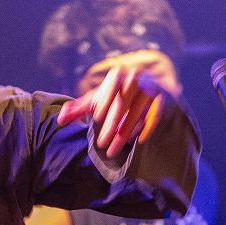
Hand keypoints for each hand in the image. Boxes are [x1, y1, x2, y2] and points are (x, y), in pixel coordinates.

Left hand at [58, 51, 174, 156]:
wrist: (147, 89)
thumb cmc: (115, 96)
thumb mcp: (98, 100)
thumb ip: (79, 108)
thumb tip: (60, 120)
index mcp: (118, 74)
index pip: (112, 85)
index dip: (104, 100)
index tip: (96, 118)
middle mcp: (137, 77)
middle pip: (123, 102)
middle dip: (111, 125)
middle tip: (101, 144)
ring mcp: (152, 87)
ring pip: (138, 111)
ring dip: (125, 133)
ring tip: (112, 150)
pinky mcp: (165, 98)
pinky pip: (155, 114)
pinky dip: (147, 127)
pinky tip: (137, 141)